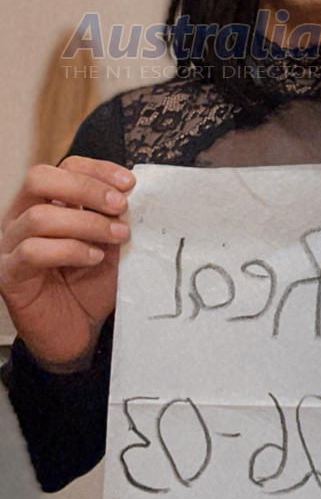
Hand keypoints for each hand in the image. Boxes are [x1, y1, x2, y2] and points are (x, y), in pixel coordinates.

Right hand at [0, 157, 134, 367]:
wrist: (78, 332)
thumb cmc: (89, 286)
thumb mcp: (109, 245)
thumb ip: (112, 218)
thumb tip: (128, 193)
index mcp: (46, 202)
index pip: (64, 166)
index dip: (97, 170)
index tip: (130, 183)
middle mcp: (22, 217)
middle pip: (40, 178)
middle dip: (85, 187)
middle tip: (120, 205)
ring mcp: (10, 245)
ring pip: (39, 216)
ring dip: (86, 223)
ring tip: (115, 236)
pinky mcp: (9, 274)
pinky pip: (32, 252)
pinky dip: (69, 250)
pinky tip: (93, 258)